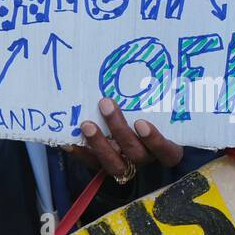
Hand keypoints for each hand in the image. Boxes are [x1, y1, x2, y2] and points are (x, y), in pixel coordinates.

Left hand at [67, 98, 182, 181]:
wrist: (128, 138)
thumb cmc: (148, 117)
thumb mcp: (153, 111)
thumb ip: (148, 100)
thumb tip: (138, 66)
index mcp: (162, 148)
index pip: (167, 151)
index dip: (155, 140)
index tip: (141, 123)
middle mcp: (144, 159)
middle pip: (136, 153)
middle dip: (119, 130)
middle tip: (105, 104)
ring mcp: (124, 166)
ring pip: (114, 164)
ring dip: (99, 143)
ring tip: (86, 124)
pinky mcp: (104, 168)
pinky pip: (92, 164)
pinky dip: (79, 153)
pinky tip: (68, 142)